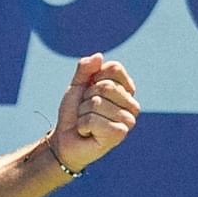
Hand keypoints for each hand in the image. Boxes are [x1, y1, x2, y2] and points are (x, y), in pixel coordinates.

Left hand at [50, 53, 139, 174]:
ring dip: (83, 113)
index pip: (114, 68)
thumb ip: (85, 69)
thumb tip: (98, 56)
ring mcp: (128, 120)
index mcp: (126, 90)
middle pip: (105, 86)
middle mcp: (132, 105)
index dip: (94, 78)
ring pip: (97, 103)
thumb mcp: (77, 86)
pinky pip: (93, 120)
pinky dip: (83, 125)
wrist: (66, 140)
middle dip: (87, 98)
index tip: (89, 93)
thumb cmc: (75, 114)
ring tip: (87, 124)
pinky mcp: (120, 134)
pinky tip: (88, 133)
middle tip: (86, 111)